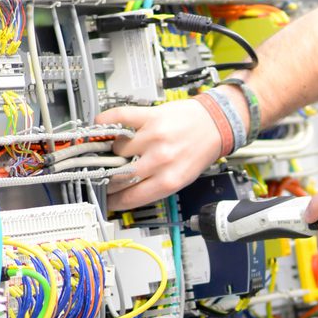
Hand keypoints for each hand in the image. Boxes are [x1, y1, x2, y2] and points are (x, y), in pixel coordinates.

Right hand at [96, 99, 224, 208]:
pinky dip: (105, 121)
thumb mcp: (183, 177)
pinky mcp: (150, 115)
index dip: (113, 201)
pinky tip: (101, 126)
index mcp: (170, 180)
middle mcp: (161, 159)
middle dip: (108, 181)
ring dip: (113, 152)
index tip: (105, 200)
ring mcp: (154, 136)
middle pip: (119, 177)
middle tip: (103, 179)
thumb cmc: (200, 149)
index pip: (131, 197)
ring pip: (117, 149)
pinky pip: (119, 117)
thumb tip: (126, 192)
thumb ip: (156, 185)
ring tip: (118, 151)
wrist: (216, 122)